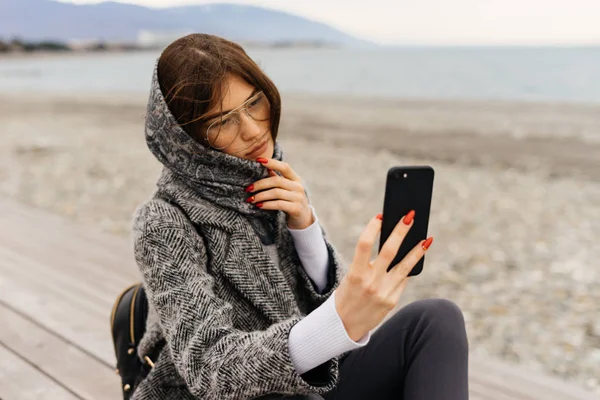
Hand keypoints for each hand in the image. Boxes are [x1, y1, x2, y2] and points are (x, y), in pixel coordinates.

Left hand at [245, 157, 313, 229]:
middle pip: (276, 181)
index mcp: (295, 179)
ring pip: (276, 193)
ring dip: (261, 196)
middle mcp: (298, 186)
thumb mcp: (286, 189)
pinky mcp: (296, 208)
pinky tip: (259, 205)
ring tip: (251, 199)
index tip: (258, 160)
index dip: (272, 162)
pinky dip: (267, 204)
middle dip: (260, 184)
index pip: (285, 167)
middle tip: (248, 189)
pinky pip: (278, 204)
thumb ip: (277, 178)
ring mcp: (298, 198)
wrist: (303, 219)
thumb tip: (266, 167)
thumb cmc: (291, 201)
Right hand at [335, 211, 433, 340]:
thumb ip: (367, 264)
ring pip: (405, 266)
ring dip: (417, 250)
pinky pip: (403, 279)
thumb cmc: (346, 295)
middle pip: (389, 251)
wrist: (344, 325)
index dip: (373, 228)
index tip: (380, 216)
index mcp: (355, 274)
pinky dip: (408, 267)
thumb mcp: (350, 278)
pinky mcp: (392, 301)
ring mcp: (384, 293)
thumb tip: (392, 244)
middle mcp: (371, 283)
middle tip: (410, 216)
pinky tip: (415, 257)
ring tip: (427, 239)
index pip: (364, 245)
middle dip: (401, 231)